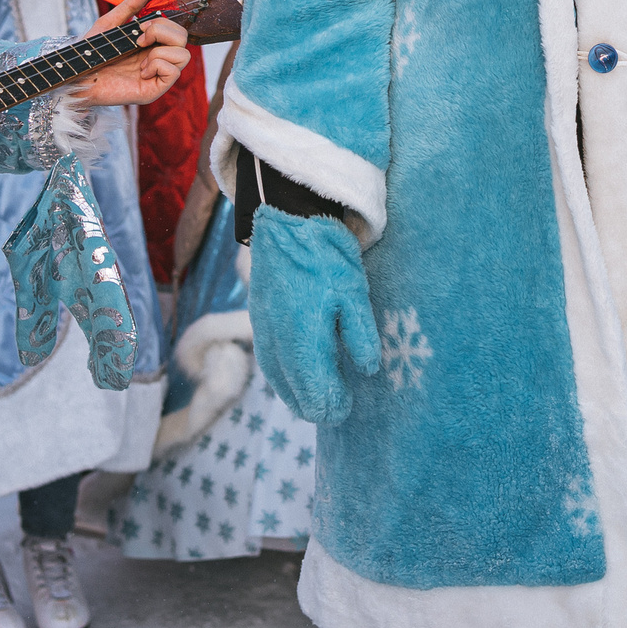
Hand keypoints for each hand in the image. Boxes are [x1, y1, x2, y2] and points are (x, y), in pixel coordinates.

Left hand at [66, 0, 189, 106]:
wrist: (79, 75)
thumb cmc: (91, 53)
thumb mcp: (110, 24)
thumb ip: (130, 6)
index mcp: (150, 44)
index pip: (175, 29)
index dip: (163, 23)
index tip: (141, 27)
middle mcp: (158, 58)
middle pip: (183, 38)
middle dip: (162, 32)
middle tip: (139, 40)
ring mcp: (158, 75)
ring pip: (183, 55)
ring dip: (159, 51)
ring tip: (140, 60)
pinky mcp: (155, 90)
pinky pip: (174, 73)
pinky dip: (158, 66)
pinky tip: (141, 72)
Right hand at [248, 204, 381, 423]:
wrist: (284, 220)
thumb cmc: (324, 254)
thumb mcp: (353, 291)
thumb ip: (361, 335)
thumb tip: (368, 370)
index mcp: (303, 341)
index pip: (316, 393)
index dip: (334, 406)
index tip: (349, 407)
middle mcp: (278, 344)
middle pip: (296, 395)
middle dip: (317, 406)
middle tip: (339, 407)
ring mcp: (264, 334)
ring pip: (279, 382)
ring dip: (299, 396)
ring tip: (318, 402)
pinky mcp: (258, 322)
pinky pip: (269, 365)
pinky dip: (284, 380)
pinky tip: (295, 379)